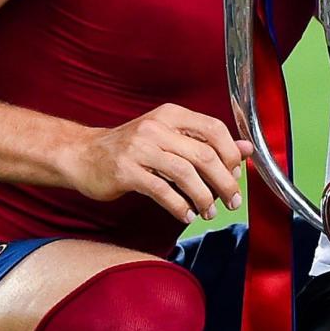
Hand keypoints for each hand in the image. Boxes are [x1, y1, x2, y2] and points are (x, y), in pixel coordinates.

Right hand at [67, 104, 251, 223]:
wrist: (82, 155)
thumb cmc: (130, 148)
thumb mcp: (169, 138)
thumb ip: (205, 143)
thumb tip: (246, 150)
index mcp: (171, 115)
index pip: (214, 129)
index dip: (231, 154)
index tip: (236, 175)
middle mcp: (157, 127)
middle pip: (204, 155)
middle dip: (225, 182)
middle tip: (232, 201)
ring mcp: (139, 148)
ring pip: (186, 174)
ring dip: (204, 198)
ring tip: (209, 212)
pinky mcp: (126, 170)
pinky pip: (162, 191)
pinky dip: (180, 207)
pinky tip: (187, 215)